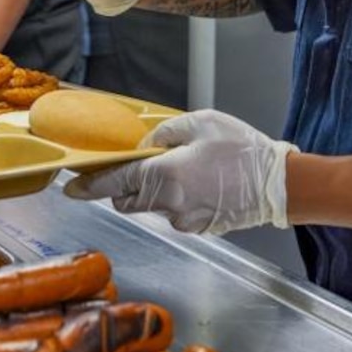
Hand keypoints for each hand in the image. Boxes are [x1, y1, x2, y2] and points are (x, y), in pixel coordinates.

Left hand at [64, 110, 295, 235]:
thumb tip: (145, 143)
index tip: (71, 187)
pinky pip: (177, 213)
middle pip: (128, 201)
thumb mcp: (201, 123)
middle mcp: (170, 204)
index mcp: (165, 176)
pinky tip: (202, 183)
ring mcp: (185, 221)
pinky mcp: (200, 228)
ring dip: (155, 191)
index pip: (115, 183)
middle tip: (128, 169)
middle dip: (121, 188)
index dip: (89, 185)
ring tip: (184, 168)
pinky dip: (179, 199)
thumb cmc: (243, 149)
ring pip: (154, 206)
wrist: (280, 184)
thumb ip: (165, 132)